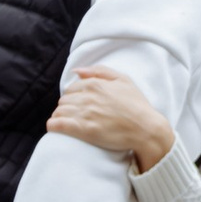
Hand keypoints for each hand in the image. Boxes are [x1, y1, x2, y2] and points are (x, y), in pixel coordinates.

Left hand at [47, 67, 176, 166]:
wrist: (146, 129)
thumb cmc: (137, 105)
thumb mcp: (123, 80)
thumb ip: (99, 71)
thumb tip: (76, 71)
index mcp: (95, 84)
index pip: (71, 89)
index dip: (73, 97)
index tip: (79, 105)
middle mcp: (88, 97)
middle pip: (64, 101)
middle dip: (67, 107)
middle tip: (74, 115)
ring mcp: (85, 114)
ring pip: (59, 112)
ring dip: (60, 117)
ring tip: (67, 123)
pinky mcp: (84, 130)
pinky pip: (58, 124)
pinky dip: (53, 125)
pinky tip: (55, 128)